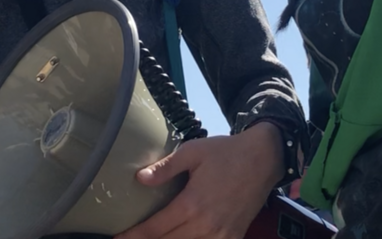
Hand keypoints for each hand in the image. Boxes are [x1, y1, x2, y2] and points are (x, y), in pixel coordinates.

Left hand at [114, 122, 285, 238]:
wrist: (264, 158)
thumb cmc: (227, 152)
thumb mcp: (193, 152)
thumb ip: (166, 168)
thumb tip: (140, 178)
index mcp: (192, 204)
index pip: (155, 229)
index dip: (133, 236)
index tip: (117, 238)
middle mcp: (206, 225)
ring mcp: (221, 235)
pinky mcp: (234, 237)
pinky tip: (182, 238)